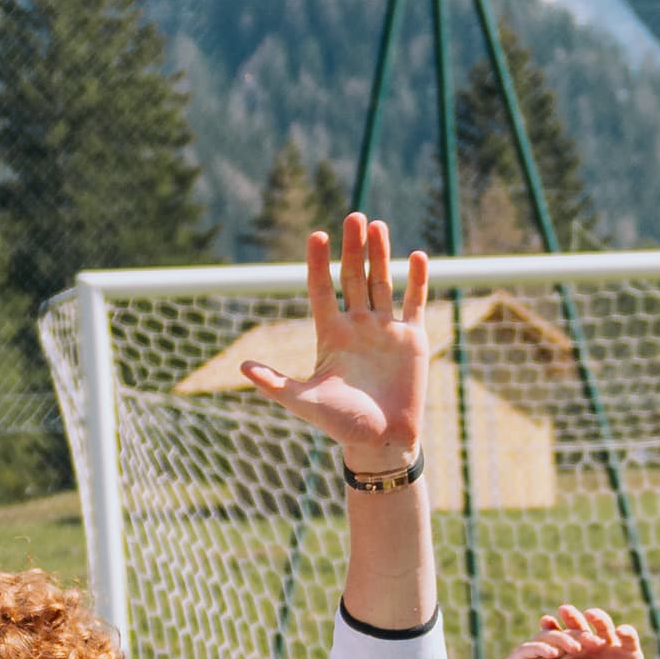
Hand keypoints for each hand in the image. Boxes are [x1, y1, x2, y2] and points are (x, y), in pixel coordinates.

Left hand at [237, 216, 427, 467]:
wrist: (382, 442)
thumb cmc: (342, 425)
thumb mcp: (304, 402)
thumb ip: (277, 383)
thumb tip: (242, 367)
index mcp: (331, 334)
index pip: (322, 289)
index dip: (319, 263)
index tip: (317, 236)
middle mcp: (357, 326)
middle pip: (354, 277)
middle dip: (354, 248)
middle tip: (354, 216)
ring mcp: (386, 330)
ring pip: (382, 282)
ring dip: (381, 254)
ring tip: (377, 225)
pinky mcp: (413, 339)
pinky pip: (415, 303)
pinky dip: (417, 280)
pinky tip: (417, 256)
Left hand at [548, 606, 659, 658]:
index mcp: (577, 656)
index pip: (563, 639)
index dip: (554, 629)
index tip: (543, 622)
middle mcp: (593, 648)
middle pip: (582, 628)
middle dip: (573, 618)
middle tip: (564, 610)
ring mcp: (612, 648)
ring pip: (605, 627)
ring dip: (598, 619)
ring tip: (591, 615)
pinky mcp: (631, 651)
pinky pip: (629, 638)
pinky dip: (626, 632)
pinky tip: (621, 631)